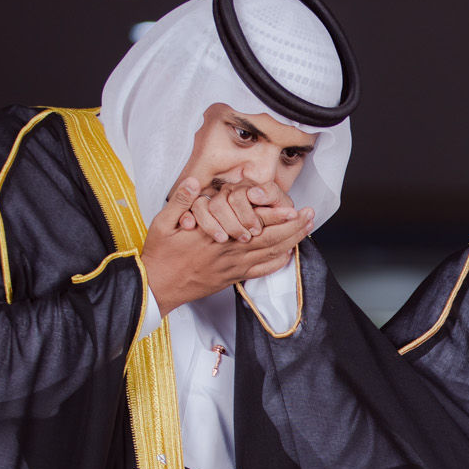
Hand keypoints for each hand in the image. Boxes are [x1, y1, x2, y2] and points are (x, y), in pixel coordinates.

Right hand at [142, 183, 313, 315]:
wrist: (157, 286)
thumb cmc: (161, 254)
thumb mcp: (163, 223)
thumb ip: (181, 201)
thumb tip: (194, 182)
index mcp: (216, 236)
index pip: (253, 225)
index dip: (276, 216)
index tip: (293, 208)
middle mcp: (230, 252)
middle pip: (270, 240)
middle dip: (293, 227)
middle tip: (310, 216)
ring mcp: (233, 267)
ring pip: (270, 255)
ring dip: (291, 241)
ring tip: (307, 229)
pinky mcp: (233, 278)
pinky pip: (260, 272)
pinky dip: (277, 263)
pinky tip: (288, 255)